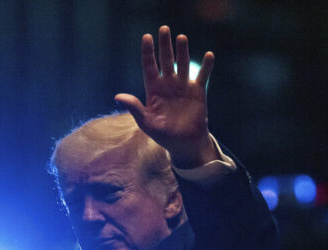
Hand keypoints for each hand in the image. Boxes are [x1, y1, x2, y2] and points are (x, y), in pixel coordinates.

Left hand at [115, 25, 217, 168]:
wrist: (184, 143)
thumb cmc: (163, 135)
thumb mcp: (146, 123)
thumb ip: (134, 108)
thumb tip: (118, 96)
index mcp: (153, 89)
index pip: (149, 66)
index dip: (148, 52)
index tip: (147, 37)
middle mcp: (168, 84)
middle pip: (166, 60)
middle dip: (165, 45)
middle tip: (164, 29)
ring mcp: (183, 86)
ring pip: (183, 64)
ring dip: (182, 51)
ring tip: (181, 37)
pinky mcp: (198, 91)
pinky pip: (202, 76)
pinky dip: (206, 66)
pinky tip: (209, 54)